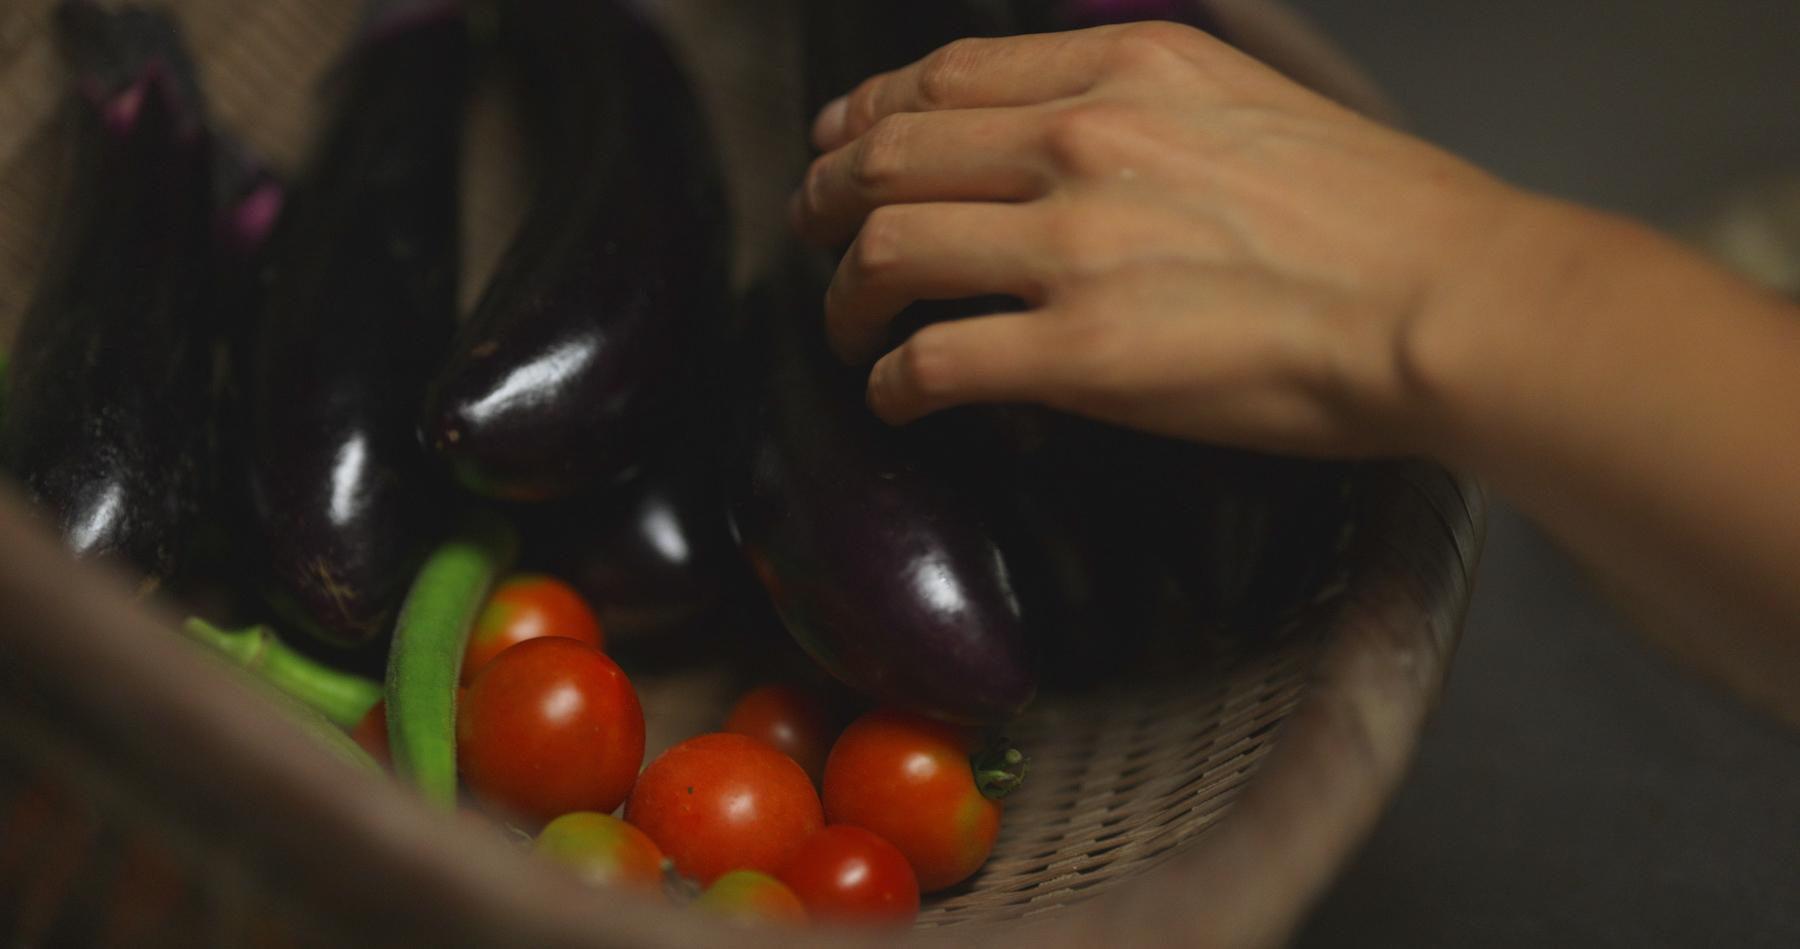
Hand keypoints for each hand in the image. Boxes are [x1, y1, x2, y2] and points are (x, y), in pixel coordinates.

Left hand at [789, 22, 1531, 457]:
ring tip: (844, 326)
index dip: (866, 114)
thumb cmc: (1379, 216)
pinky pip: (933, 361)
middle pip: (889, 158)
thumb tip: (1071, 126)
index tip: (838, 145)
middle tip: (811, 233)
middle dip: (827, 199)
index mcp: (1125, 71)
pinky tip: (895, 395)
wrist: (1445, 298)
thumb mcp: (1250, 100)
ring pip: (886, 252)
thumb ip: (1145, 102)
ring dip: (842, 294)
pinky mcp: (1080, 354)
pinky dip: (891, 381)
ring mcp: (1073, 248)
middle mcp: (1081, 143)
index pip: (944, 78)